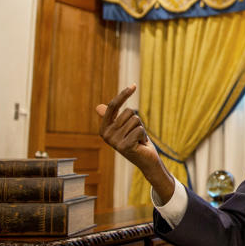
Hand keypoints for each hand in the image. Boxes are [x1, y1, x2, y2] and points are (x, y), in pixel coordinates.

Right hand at [96, 84, 174, 200]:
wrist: (146, 161)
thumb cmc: (136, 141)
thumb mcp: (124, 127)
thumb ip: (113, 117)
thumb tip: (98, 107)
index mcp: (104, 128)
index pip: (112, 106)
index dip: (123, 95)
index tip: (134, 85)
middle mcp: (106, 135)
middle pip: (128, 112)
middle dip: (137, 121)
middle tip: (135, 134)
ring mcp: (114, 142)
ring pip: (135, 120)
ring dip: (140, 129)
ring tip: (138, 140)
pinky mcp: (124, 146)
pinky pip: (140, 129)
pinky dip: (144, 136)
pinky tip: (140, 145)